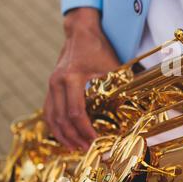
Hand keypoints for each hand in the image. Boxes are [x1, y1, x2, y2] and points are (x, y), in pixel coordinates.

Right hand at [44, 8, 119, 149]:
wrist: (80, 33)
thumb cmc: (99, 49)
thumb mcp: (112, 66)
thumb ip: (118, 86)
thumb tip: (134, 106)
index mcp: (72, 77)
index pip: (75, 111)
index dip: (84, 129)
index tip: (95, 140)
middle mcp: (57, 82)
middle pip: (61, 118)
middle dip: (73, 136)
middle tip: (86, 149)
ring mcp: (51, 84)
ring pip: (51, 116)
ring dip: (61, 134)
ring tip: (74, 147)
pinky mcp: (51, 86)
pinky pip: (48, 110)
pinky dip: (55, 124)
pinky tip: (64, 135)